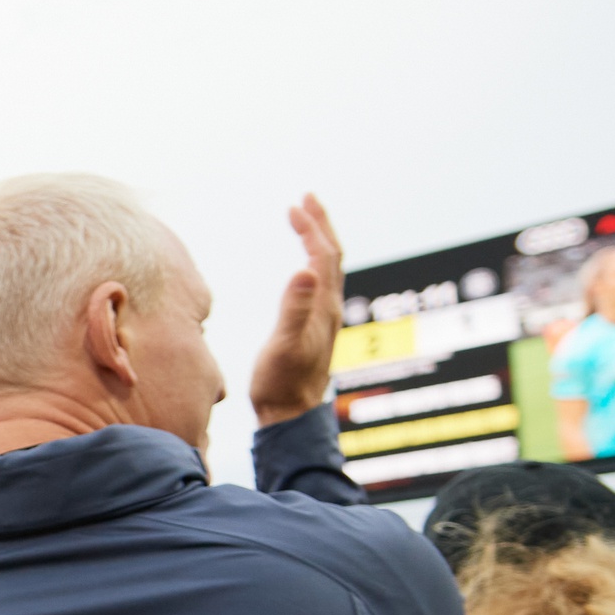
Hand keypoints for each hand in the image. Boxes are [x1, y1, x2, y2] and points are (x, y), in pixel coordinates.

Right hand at [250, 194, 343, 426]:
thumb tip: (305, 269)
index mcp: (324, 308)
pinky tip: (303, 268)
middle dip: (320, 225)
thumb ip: (294, 308)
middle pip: (332, 257)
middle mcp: (330, 309)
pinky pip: (319, 285)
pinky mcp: (314, 328)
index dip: (312, 228)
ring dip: (317, 242)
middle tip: (305, 200)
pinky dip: (312, 264)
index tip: (295, 206)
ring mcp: (324, 319)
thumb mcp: (284, 345)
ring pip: (328, 270)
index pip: (324, 256)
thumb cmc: (282, 383)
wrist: (289, 414)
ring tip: (303, 224)